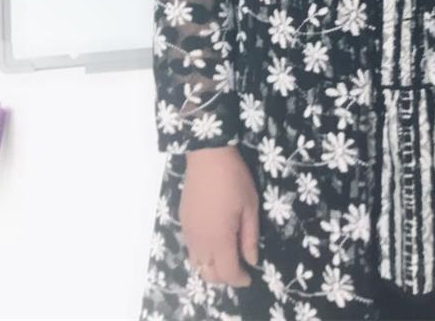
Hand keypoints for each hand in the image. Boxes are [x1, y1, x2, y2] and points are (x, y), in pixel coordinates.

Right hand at [180, 145, 259, 288]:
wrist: (207, 155)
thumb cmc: (234, 179)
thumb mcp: (250, 206)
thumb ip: (250, 237)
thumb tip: (251, 261)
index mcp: (219, 239)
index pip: (228, 273)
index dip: (239, 279)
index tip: (250, 277)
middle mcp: (200, 242)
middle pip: (209, 275)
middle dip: (225, 278)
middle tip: (238, 268)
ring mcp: (189, 233)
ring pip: (197, 265)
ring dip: (211, 269)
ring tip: (225, 258)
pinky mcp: (183, 223)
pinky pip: (190, 250)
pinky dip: (202, 256)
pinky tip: (212, 243)